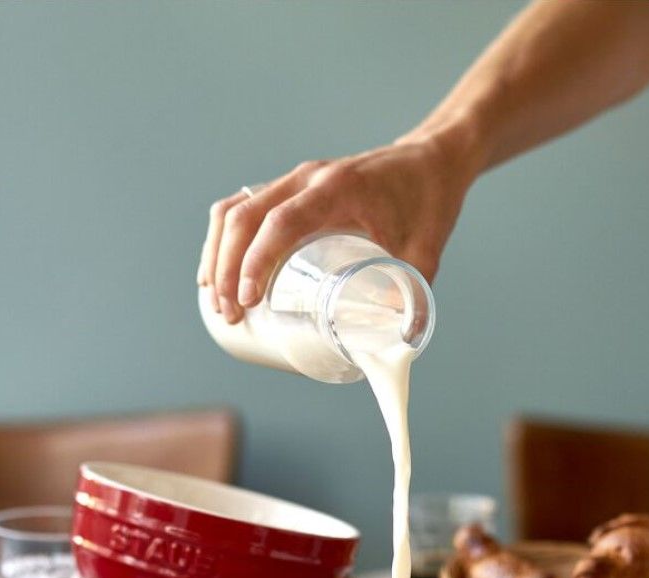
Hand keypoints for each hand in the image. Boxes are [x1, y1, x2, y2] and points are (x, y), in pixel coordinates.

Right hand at [197, 133, 474, 324]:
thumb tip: (398, 345)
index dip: (257, 260)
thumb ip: (415, 294)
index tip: (249, 299)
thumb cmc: (430, 202)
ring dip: (218, 254)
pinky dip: (225, 238)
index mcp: (338, 189)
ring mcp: (295, 180)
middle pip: (245, 216)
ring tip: (217, 300)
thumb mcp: (427, 250)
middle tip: (230, 314)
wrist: (431, 160)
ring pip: (236, 209)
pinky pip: (244, 205)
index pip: (281, 221)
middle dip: (227, 268)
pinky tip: (219, 270)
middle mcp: (308, 178)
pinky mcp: (291, 188)